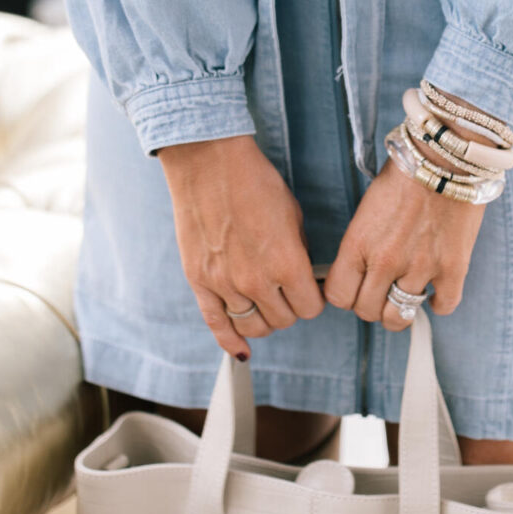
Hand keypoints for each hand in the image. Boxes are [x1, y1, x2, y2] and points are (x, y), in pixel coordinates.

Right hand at [159, 135, 323, 358]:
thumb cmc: (255, 181)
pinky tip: (241, 351)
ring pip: (254, 326)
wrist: (209, 162)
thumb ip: (298, 253)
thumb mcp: (293, 215)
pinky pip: (216, 325)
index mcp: (287, 263)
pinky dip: (231, 342)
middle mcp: (256, 280)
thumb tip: (303, 277)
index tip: (310, 291)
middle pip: (283, 321)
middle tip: (287, 292)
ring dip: (264, 319)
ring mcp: (224, 284)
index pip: (310, 308)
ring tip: (266, 304)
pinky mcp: (199, 281)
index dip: (313, 300)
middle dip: (290, 308)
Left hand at [324, 105, 495, 331]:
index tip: (355, 289)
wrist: (446, 156)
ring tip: (407, 296)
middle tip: (382, 293)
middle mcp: (385, 262)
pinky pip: (443, 307)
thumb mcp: (367, 209)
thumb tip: (359, 273)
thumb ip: (361, 244)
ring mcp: (420, 268)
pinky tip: (438, 291)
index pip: (339, 296)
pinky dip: (440, 304)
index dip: (346, 296)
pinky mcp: (452, 268)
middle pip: (367, 311)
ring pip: (399, 317)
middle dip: (371, 306)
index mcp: (358, 244)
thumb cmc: (405, 175)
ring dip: (401, 310)